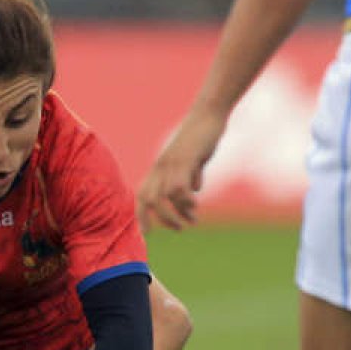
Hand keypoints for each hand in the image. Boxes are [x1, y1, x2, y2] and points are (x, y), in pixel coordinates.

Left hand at [136, 109, 226, 231]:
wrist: (208, 115)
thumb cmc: (201, 137)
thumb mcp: (194, 160)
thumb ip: (191, 174)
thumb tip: (194, 189)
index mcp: (160, 168)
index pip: (142, 195)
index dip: (142, 215)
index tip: (147, 234)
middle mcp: (160, 167)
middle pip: (147, 199)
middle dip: (157, 219)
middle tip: (177, 230)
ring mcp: (171, 163)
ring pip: (163, 197)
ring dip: (176, 214)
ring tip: (191, 221)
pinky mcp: (184, 160)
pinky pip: (179, 188)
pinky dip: (186, 202)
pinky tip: (196, 205)